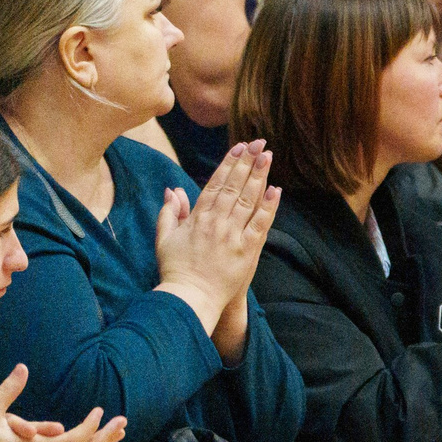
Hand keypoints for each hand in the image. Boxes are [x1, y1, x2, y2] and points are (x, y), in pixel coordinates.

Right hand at [153, 142, 280, 330]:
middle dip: (247, 163)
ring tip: (267, 156)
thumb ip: (169, 213)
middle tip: (258, 143)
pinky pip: (260, 224)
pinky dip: (269, 206)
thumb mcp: (164, 239)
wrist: (191, 298)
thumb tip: (172, 190)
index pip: (215, 184)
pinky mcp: (247, 250)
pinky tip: (276, 190)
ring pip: (248, 200)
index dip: (228, 164)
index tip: (238, 147)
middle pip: (234, 187)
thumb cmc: (176, 270)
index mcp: (197, 218)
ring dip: (259, 177)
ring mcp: (233, 235)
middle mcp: (216, 222)